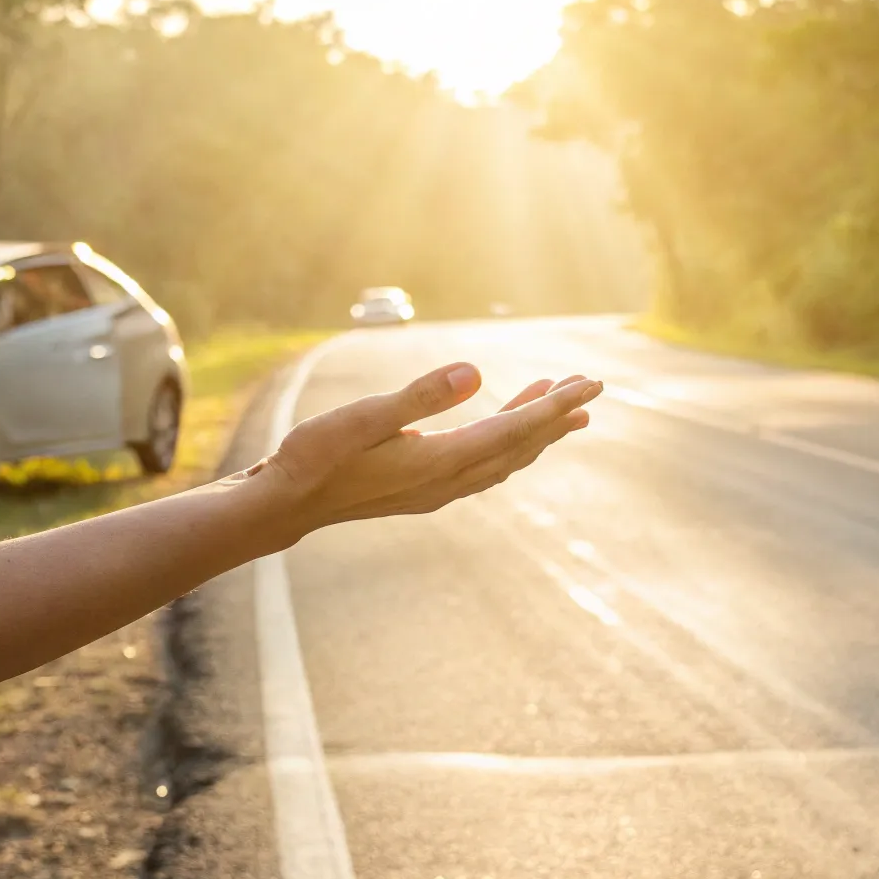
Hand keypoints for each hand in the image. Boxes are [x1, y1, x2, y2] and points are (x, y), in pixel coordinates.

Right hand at [240, 362, 600, 530]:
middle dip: (557, 417)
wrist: (286, 505)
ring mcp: (436, 490)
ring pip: (504, 459)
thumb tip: (474, 373)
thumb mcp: (363, 418)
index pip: (513, 430)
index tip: (589, 384)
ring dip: (536, 432)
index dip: (554, 406)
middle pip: (519, 446)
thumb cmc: (316, 456)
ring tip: (564, 408)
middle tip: (592, 389)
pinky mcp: (423, 489)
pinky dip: (508, 445)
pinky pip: (484, 466)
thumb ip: (419, 396)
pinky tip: (507, 432)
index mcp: (439, 461)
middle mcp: (447, 481)